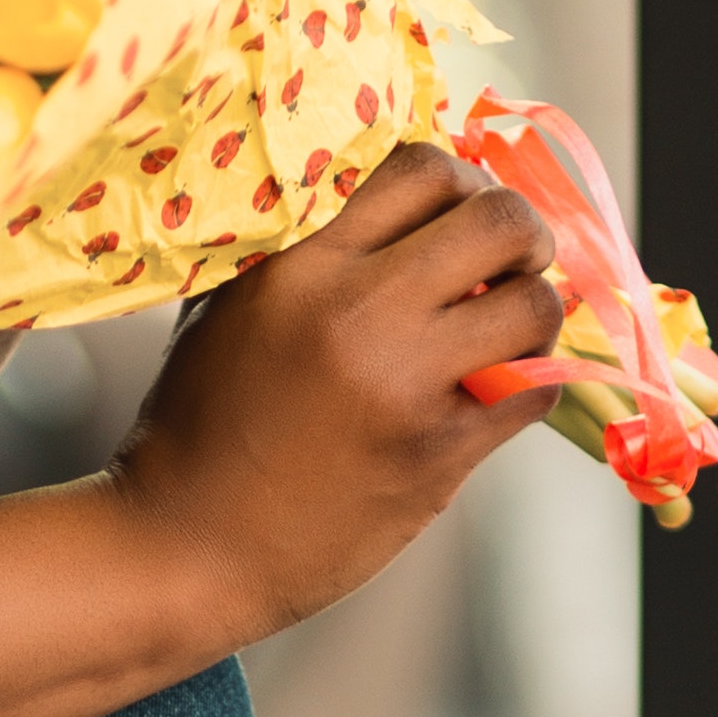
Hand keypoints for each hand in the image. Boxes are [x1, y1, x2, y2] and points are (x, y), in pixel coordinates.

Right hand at [108, 139, 564, 637]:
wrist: (182, 547)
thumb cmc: (195, 428)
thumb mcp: (226, 309)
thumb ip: (300, 254)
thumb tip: (387, 212)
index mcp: (303, 267)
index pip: (423, 169)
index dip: (461, 183)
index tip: (458, 217)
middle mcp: (359, 314)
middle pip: (500, 221)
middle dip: (521, 235)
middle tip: (508, 264)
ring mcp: (404, 386)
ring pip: (535, 305)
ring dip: (534, 311)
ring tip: (505, 333)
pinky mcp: (437, 455)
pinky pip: (534, 390)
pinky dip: (531, 382)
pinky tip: (497, 391)